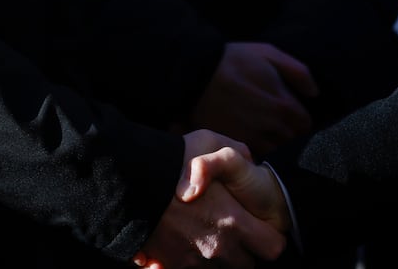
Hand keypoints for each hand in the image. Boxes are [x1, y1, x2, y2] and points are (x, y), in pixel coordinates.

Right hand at [133, 131, 286, 267]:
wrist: (125, 181)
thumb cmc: (170, 158)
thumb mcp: (208, 141)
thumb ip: (233, 152)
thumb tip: (248, 158)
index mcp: (233, 221)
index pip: (272, 248)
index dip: (268, 237)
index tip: (259, 227)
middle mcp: (217, 248)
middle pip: (245, 264)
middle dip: (240, 249)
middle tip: (227, 227)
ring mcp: (192, 262)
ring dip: (214, 257)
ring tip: (200, 231)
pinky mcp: (170, 266)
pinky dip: (187, 262)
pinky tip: (180, 243)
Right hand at [188, 42, 317, 156]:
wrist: (195, 75)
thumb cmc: (233, 60)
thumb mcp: (269, 54)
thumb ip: (298, 72)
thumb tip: (315, 93)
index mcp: (283, 104)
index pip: (305, 123)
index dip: (300, 117)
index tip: (293, 112)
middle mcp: (271, 125)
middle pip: (292, 139)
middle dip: (289, 130)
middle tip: (279, 121)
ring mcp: (253, 138)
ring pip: (276, 149)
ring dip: (274, 142)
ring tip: (265, 130)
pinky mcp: (234, 144)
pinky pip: (255, 154)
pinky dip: (256, 148)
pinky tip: (251, 135)